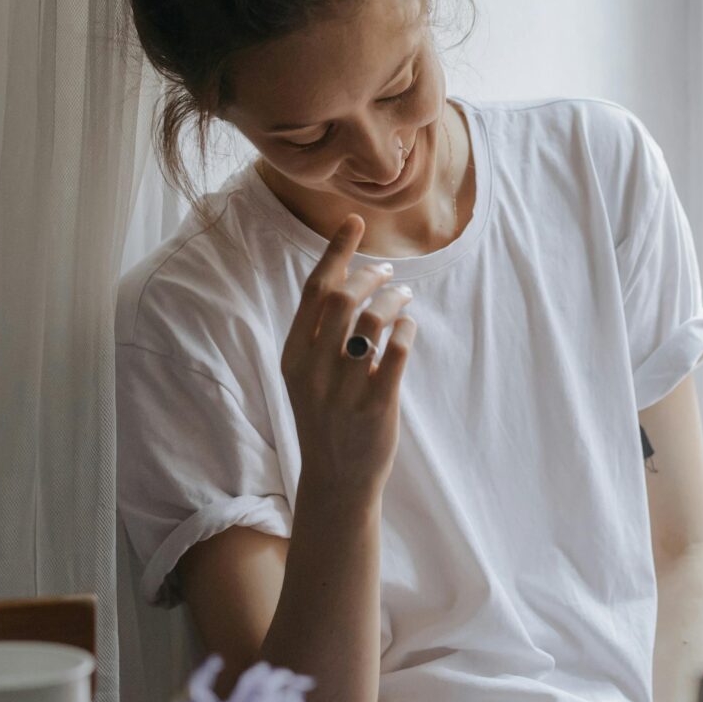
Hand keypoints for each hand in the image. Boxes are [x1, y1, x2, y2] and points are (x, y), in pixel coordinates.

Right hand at [281, 216, 417, 499]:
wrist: (337, 479)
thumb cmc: (326, 418)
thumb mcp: (307, 376)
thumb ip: (319, 334)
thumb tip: (351, 280)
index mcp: (293, 357)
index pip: (314, 291)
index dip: (336, 251)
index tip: (355, 222)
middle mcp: (314, 370)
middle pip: (342, 298)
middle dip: (370, 275)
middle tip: (387, 271)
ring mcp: (344, 389)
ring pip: (372, 321)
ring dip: (393, 299)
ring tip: (404, 297)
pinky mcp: (376, 406)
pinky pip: (397, 352)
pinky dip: (407, 329)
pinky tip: (409, 326)